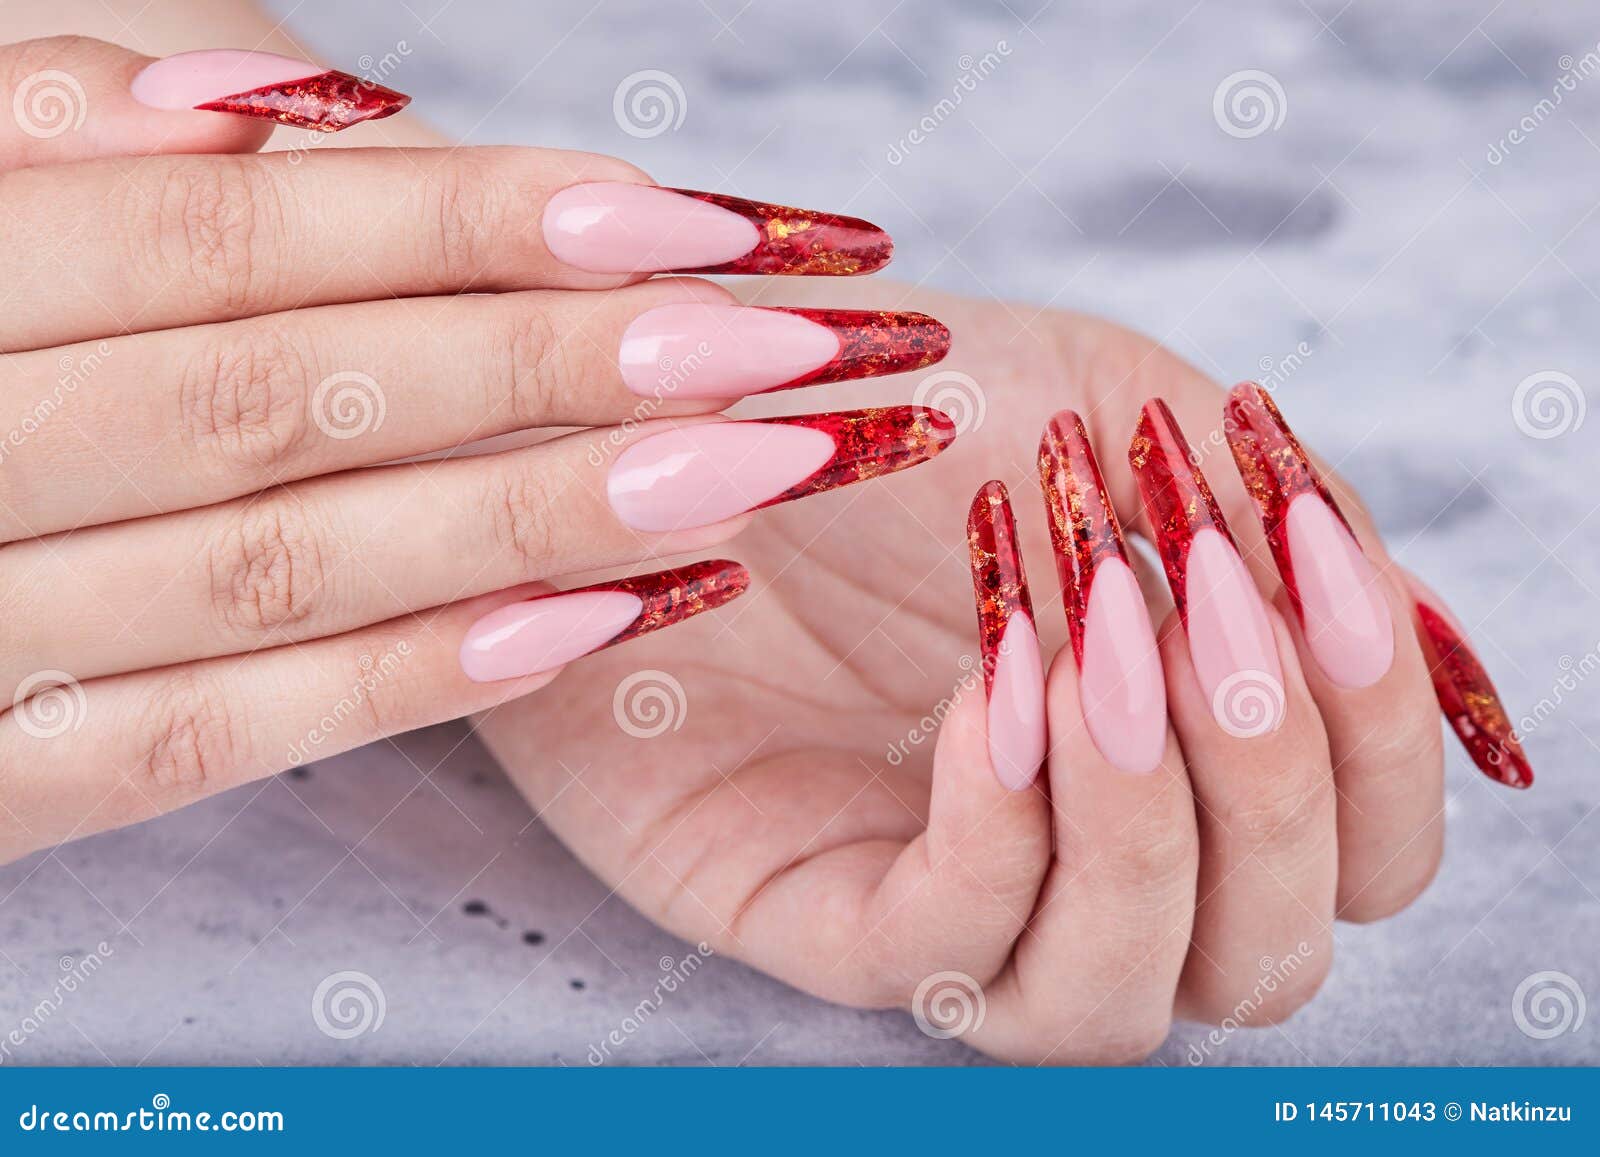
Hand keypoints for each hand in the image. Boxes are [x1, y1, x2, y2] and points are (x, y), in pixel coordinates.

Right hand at [0, 37, 951, 860]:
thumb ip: (49, 128)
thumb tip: (281, 109)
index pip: (234, 239)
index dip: (470, 222)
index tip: (693, 213)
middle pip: (289, 393)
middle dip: (558, 363)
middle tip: (788, 344)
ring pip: (279, 562)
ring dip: (535, 515)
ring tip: (749, 471)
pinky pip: (206, 739)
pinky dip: (402, 675)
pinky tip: (592, 623)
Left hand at [478, 279, 1530, 1063]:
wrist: (675, 401)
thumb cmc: (896, 399)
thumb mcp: (1108, 407)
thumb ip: (1262, 520)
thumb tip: (1408, 634)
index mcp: (1175, 753)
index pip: (1360, 849)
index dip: (1376, 730)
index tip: (1307, 554)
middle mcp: (1079, 857)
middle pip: (1269, 951)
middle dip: (1268, 772)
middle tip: (1185, 585)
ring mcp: (950, 902)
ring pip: (1123, 1001)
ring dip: (1144, 815)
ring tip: (1092, 627)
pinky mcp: (810, 914)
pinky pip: (949, 954)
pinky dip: (1006, 823)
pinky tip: (993, 679)